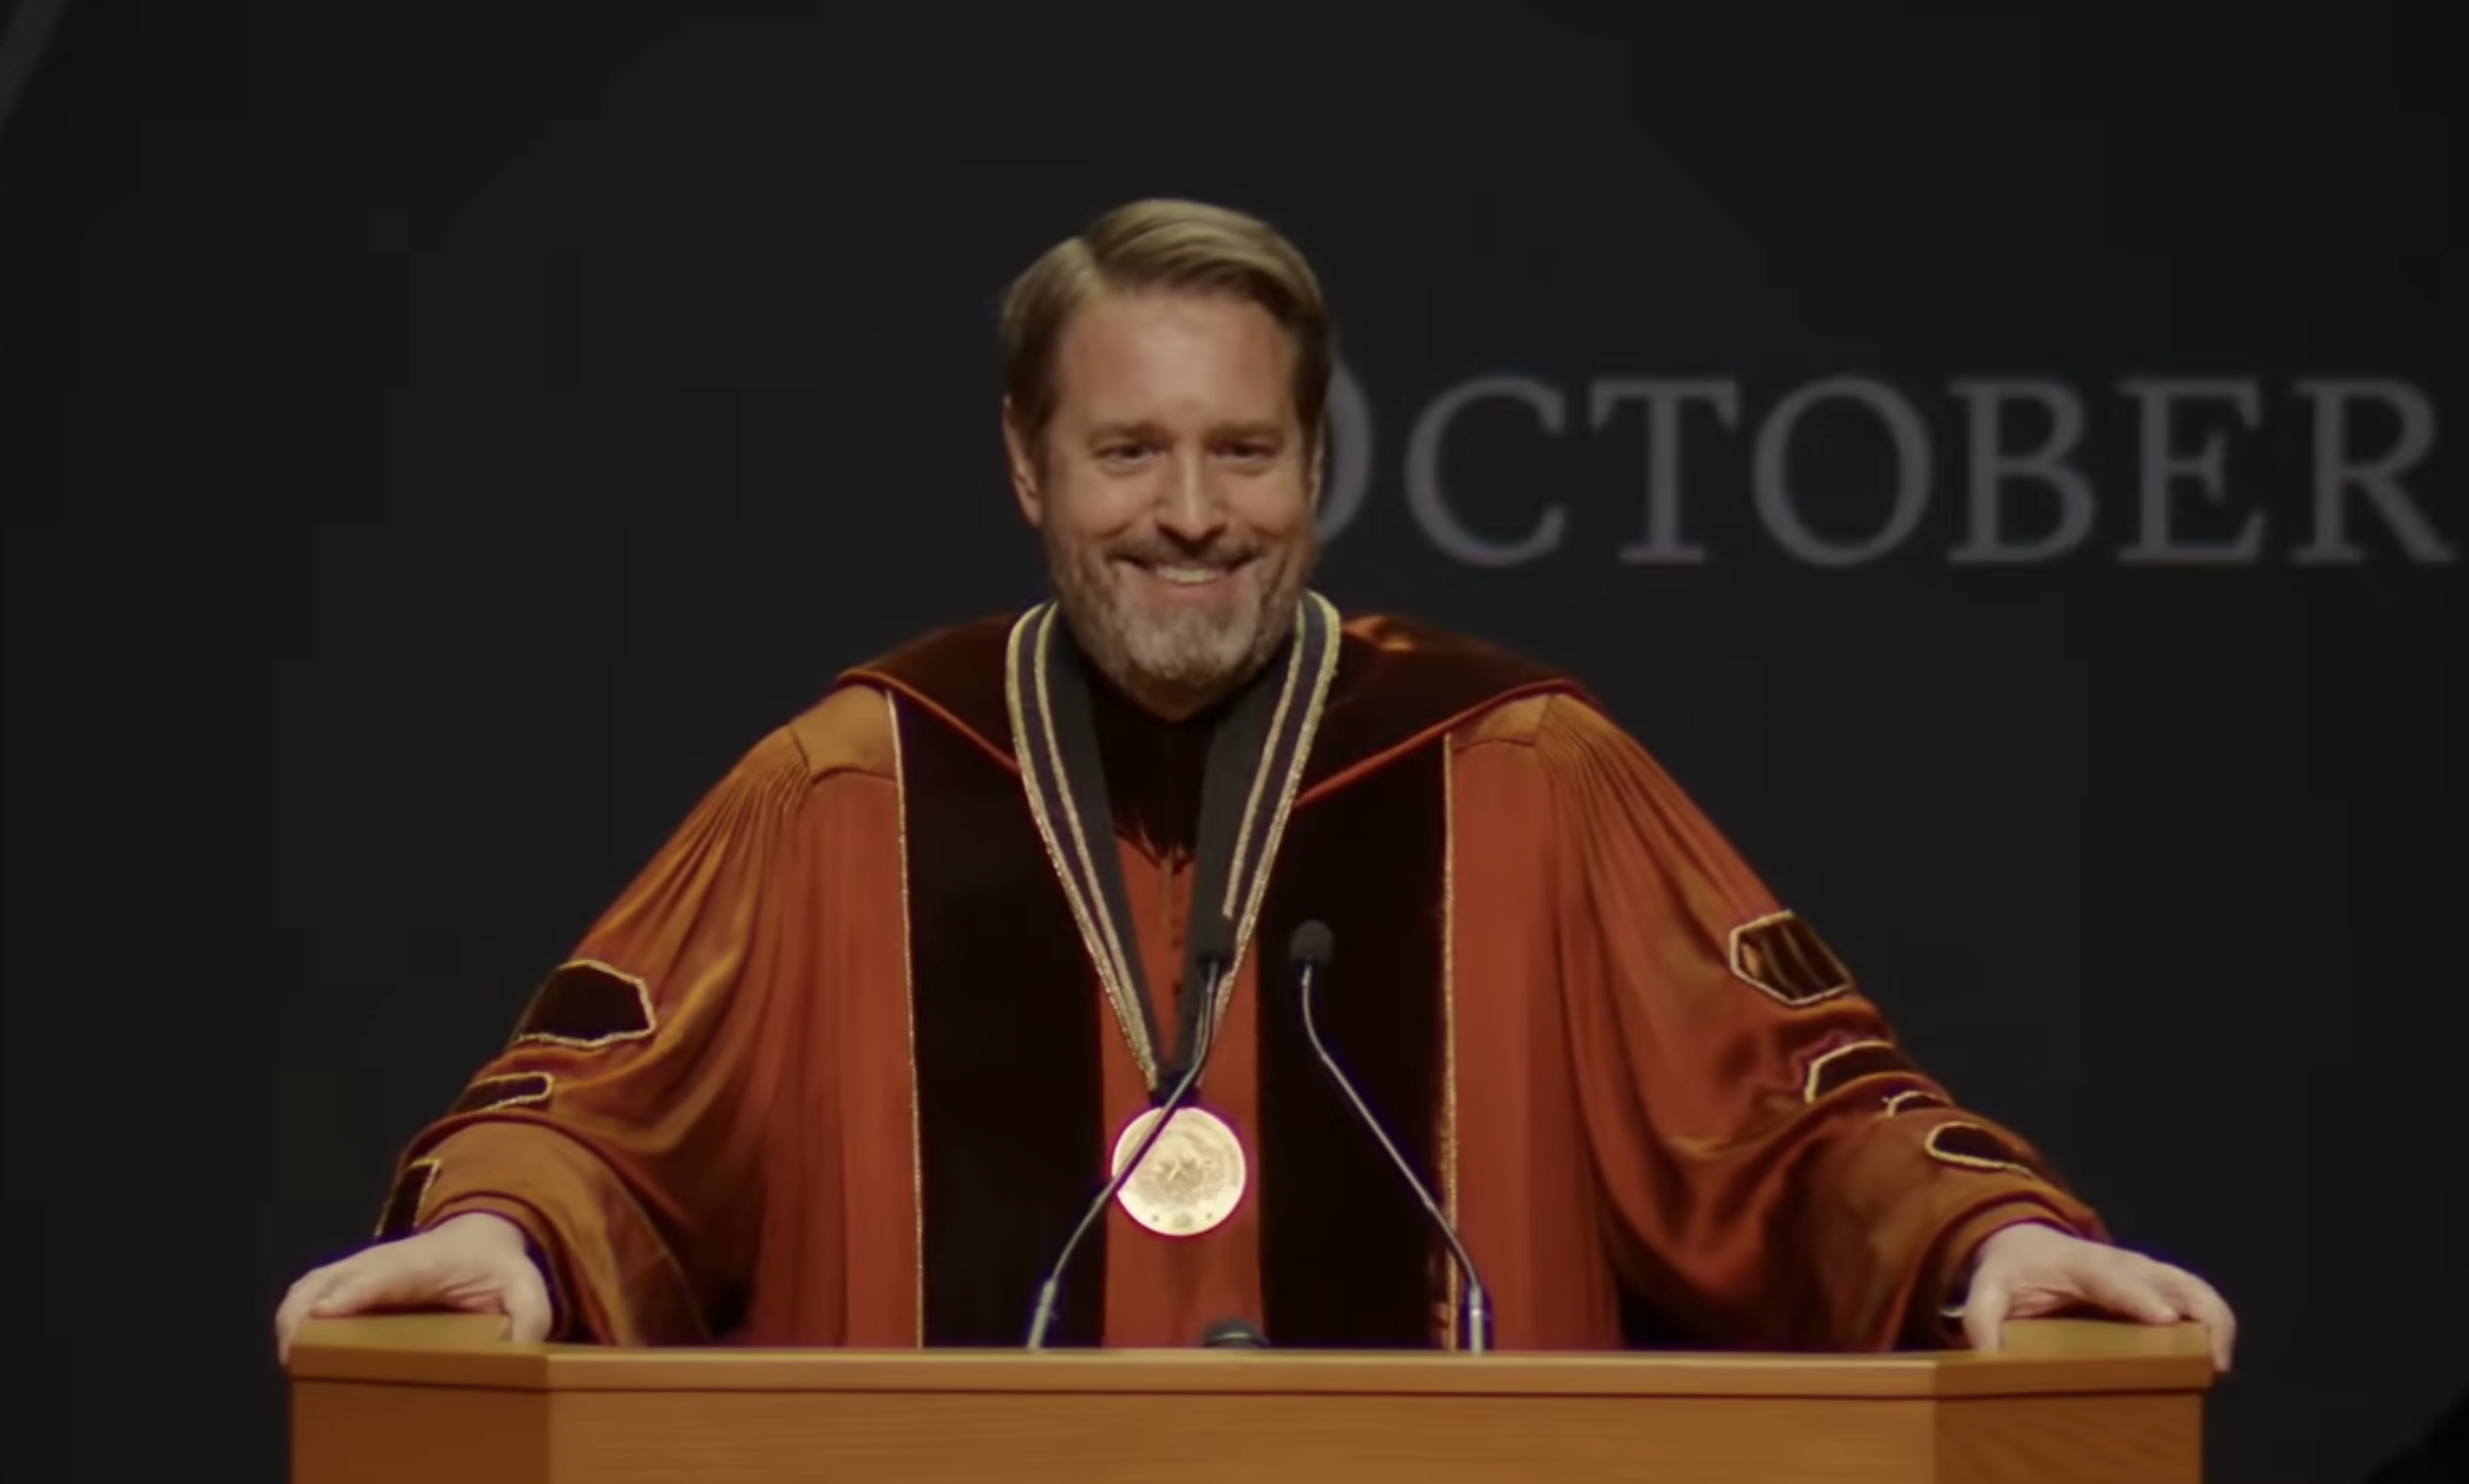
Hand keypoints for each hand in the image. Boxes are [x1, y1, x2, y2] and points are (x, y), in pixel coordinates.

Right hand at [274, 1212, 551, 1363]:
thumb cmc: (498, 1269)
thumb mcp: (526, 1289)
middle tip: (296, 1354)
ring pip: (310, 1286)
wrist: (479, 1238)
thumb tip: (515, 1350)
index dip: (354, 1291)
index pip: (384, 1273)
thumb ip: (531, 1317)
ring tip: (291, 1358)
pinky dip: (292, 1316)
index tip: (326, 1312)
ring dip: (292, 1317)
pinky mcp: (346, 1280)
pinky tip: (292, 1348)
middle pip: (331, 1278)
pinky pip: (307, 1293)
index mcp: (426, 1261)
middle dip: (307, 1311)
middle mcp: (384, 1261)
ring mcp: (360, 1268)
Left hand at [1962, 1222, 2235, 1371]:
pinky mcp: (2160, 1286)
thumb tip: (1986, 1354)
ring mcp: (2145, 1273)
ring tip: (2220, 1363)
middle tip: (2211, 1356)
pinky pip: (2196, 1297)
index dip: (2138, 1296)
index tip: (2163, 1317)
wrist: (2025, 1243)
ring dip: (2214, 1319)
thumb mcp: (1987, 1289)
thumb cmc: (2012, 1272)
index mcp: (2079, 1263)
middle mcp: (2121, 1264)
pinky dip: (2215, 1320)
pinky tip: (2218, 1356)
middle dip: (2195, 1310)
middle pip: (2169, 1278)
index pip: (2112, 1277)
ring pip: (2193, 1286)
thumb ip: (1981, 1317)